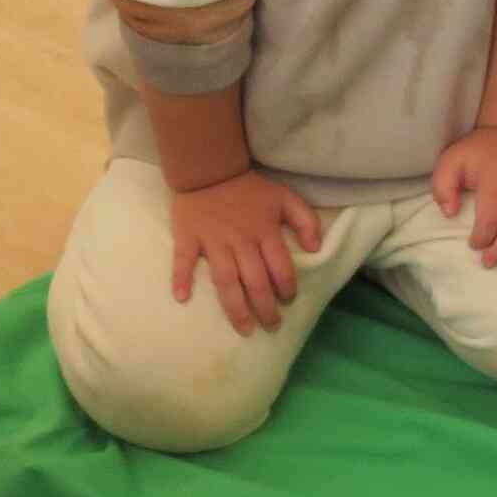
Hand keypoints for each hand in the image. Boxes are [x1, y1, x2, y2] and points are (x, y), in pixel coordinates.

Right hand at [170, 170, 323, 334]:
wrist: (209, 167)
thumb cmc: (249, 188)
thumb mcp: (286, 198)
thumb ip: (306, 222)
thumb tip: (315, 250)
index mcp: (265, 233)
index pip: (281, 269)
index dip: (287, 289)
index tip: (288, 300)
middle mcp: (241, 242)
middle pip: (256, 283)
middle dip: (266, 309)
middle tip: (272, 326)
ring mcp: (213, 241)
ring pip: (226, 281)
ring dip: (235, 309)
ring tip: (244, 329)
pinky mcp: (188, 237)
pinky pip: (182, 260)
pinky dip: (181, 278)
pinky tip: (182, 298)